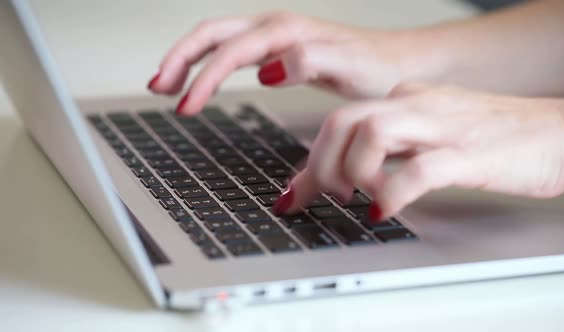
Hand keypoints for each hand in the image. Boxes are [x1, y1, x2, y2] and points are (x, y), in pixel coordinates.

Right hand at [147, 12, 420, 113]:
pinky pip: (234, 50)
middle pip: (212, 35)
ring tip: (165, 84)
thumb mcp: (347, 66)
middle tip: (158, 89)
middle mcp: (276, 28)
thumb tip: (267, 69)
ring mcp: (276, 37)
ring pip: (218, 40)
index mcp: (285, 32)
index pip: (229, 51)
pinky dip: (209, 63)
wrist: (398, 63)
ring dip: (188, 59)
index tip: (186, 107)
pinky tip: (203, 79)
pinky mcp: (280, 49)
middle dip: (180, 60)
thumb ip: (308, 62)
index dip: (202, 78)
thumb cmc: (375, 67)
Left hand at [272, 83, 563, 220]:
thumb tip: (347, 177)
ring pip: (373, 131)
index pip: (340, 121)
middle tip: (322, 196)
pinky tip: (385, 209)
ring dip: (350, 170)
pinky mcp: (469, 153)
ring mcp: (443, 127)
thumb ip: (390, 151)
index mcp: (406, 100)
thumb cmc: (496, 140)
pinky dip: (394, 189)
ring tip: (353, 197)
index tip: (293, 193)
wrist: (561, 133)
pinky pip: (420, 168)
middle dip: (320, 164)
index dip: (309, 161)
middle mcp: (417, 106)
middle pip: (344, 121)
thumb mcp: (432, 136)